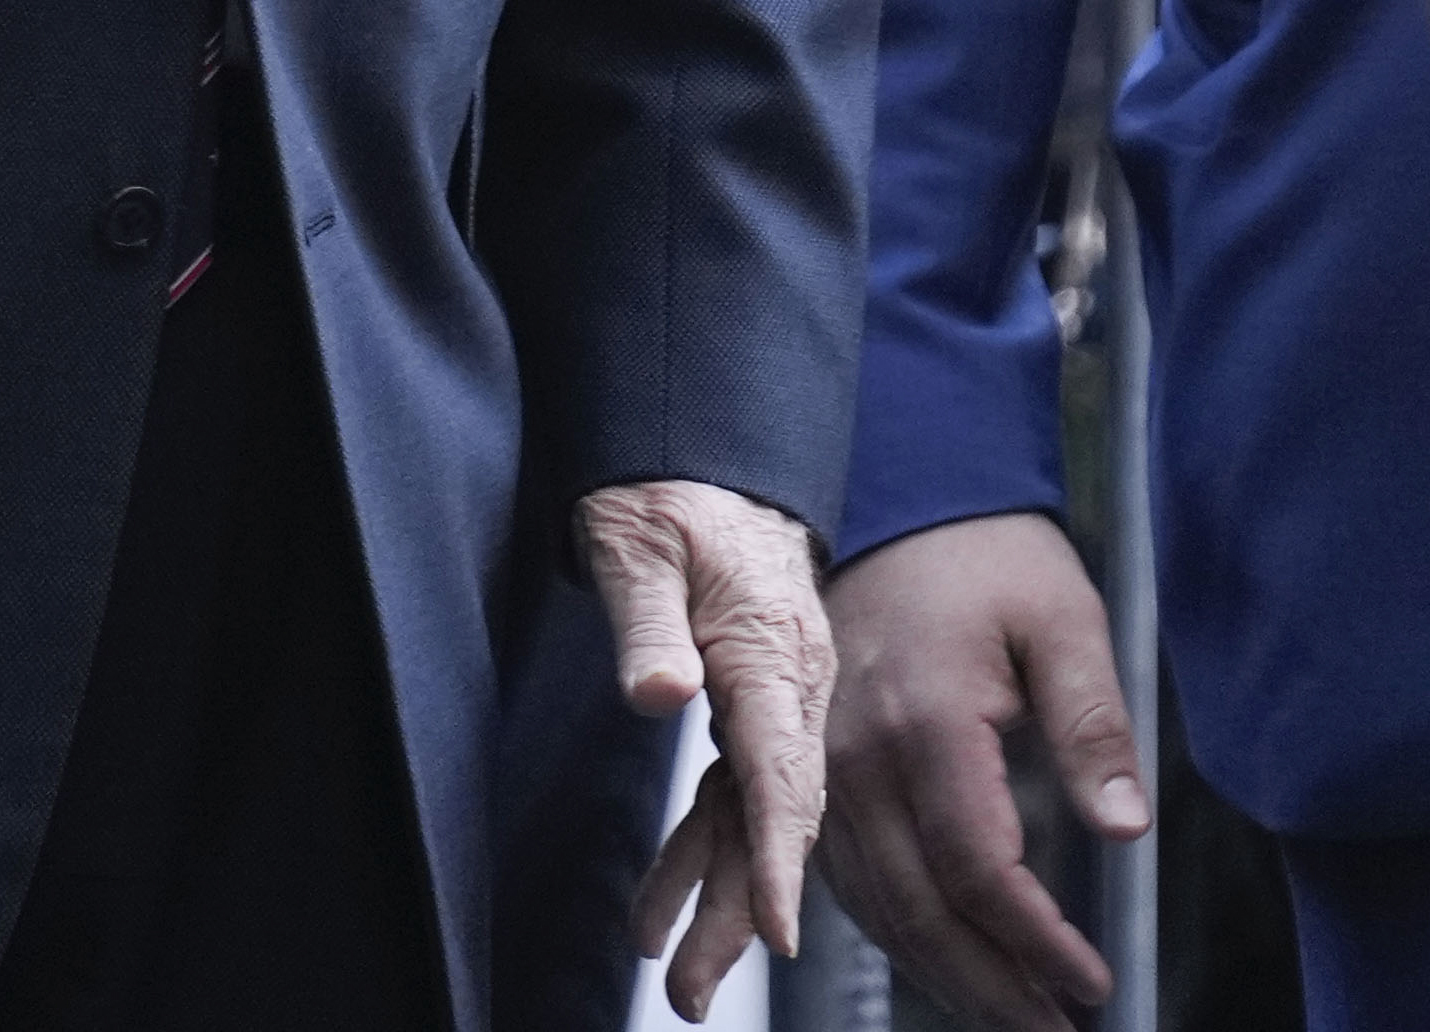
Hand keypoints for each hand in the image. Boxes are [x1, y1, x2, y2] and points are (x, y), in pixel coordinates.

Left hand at [580, 475, 836, 1021]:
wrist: (706, 451)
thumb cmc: (672, 490)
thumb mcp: (639, 542)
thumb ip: (648, 624)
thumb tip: (659, 696)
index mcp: (772, 650)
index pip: (781, 771)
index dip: (779, 857)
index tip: (778, 931)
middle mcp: (789, 684)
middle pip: (775, 814)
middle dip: (744, 910)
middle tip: (694, 989)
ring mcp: (777, 696)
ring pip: (756, 815)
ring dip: (720, 898)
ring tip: (677, 976)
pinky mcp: (754, 700)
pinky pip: (735, 789)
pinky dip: (709, 852)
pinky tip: (673, 904)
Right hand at [815, 512, 1146, 1031]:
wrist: (902, 497)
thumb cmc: (989, 556)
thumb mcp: (1064, 621)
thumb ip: (1095, 727)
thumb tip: (1126, 831)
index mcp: (925, 721)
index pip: (979, 869)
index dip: (1038, 942)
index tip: (1092, 985)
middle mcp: (856, 755)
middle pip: (919, 909)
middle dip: (992, 987)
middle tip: (1053, 1031)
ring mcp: (823, 763)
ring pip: (874, 904)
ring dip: (942, 973)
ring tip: (1011, 1014)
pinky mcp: (813, 764)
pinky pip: (842, 874)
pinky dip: (893, 930)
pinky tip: (940, 958)